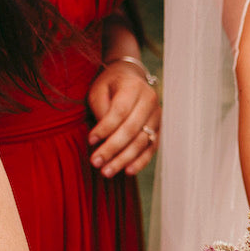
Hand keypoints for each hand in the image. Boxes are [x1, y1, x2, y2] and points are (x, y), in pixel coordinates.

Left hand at [88, 61, 160, 177]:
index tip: (90, 141)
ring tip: (107, 172)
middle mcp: (150, 101)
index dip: (105, 128)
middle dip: (112, 148)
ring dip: (124, 159)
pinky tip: (128, 171)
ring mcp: (157, 116)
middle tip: (96, 162)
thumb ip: (101, 109)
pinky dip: (141, 161)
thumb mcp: (99, 90)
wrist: (132, 78)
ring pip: (142, 141)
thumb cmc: (111, 85)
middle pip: (131, 129)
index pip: (120, 111)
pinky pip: (152, 148)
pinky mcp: (159, 129)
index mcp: (134, 87)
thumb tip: (102, 137)